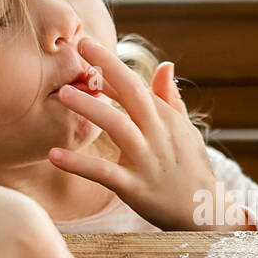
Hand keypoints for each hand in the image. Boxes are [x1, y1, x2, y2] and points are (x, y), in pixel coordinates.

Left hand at [47, 38, 254, 230]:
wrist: (204, 211)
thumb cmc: (191, 168)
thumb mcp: (185, 131)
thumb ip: (170, 99)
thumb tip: (164, 65)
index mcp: (166, 119)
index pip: (137, 85)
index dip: (112, 64)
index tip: (89, 46)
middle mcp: (157, 135)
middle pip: (132, 94)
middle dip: (106, 68)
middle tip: (79, 48)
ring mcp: (146, 161)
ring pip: (117, 126)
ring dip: (90, 108)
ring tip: (62, 94)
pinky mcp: (134, 187)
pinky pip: (103, 173)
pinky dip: (78, 164)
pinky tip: (54, 155)